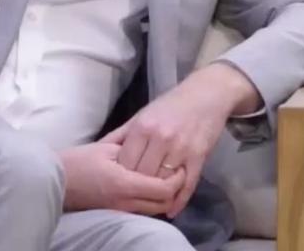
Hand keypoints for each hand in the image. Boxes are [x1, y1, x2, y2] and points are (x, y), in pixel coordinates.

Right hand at [59, 142, 185, 214]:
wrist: (53, 181)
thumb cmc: (79, 160)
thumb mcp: (107, 148)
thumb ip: (134, 151)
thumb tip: (158, 150)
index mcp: (125, 184)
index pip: (164, 189)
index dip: (177, 179)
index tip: (180, 165)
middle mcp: (125, 202)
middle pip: (163, 204)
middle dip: (174, 189)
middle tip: (177, 171)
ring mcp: (119, 210)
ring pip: (154, 209)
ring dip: (163, 196)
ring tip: (165, 177)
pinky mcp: (114, 213)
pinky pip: (141, 210)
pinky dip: (151, 200)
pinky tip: (149, 185)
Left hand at [103, 62, 261, 216]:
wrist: (207, 93)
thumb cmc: (171, 104)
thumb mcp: (142, 115)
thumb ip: (121, 135)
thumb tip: (96, 152)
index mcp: (143, 127)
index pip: (125, 164)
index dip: (121, 176)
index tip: (120, 182)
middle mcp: (161, 138)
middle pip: (142, 175)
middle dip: (137, 186)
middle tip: (135, 193)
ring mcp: (181, 148)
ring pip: (162, 182)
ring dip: (157, 193)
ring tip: (150, 200)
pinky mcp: (199, 156)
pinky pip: (187, 184)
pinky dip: (178, 201)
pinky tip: (170, 210)